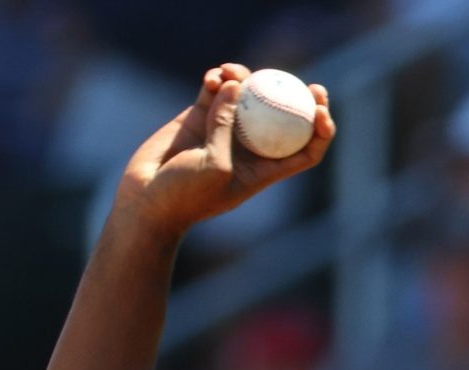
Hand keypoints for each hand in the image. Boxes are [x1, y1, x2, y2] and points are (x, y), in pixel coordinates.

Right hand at [114, 64, 335, 242]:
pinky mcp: (200, 116)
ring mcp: (226, 129)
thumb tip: (234, 84)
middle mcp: (250, 147)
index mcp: (265, 169)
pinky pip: (216, 89)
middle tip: (301, 81)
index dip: (321, 130)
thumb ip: (226, 126)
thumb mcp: (215, 165)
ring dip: (246, 78)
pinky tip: (213, 76)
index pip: (305, 150)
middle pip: (284, 117)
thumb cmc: (186, 195)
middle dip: (297, 96)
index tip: (321, 110)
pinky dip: (217, 78)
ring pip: (247, 96)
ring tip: (232, 72)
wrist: (147, 198)